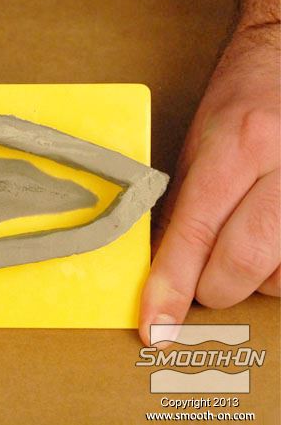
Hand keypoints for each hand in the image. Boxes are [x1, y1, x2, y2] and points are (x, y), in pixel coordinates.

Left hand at [140, 26, 279, 344]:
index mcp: (238, 146)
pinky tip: (276, 246)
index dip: (171, 288)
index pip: (193, 234)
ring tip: (248, 245)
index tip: (156, 327)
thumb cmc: (242, 97)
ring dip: (257, 279)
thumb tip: (162, 266)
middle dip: (215, 288)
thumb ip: (182, 207)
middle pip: (243, 265)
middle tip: (205, 279)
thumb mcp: (198, 144)